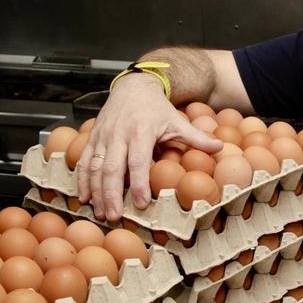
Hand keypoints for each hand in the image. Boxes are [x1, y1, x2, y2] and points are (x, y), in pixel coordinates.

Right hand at [77, 74, 222, 220]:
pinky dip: (82, 180)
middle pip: (111, 168)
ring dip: (95, 192)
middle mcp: (118, 134)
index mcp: (141, 131)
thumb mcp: (177, 120)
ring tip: (98, 212)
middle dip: (111, 195)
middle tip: (114, 216)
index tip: (141, 204)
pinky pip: (84, 161)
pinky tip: (83, 197)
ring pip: (94, 167)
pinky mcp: (93, 138)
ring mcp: (103, 136)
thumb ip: (196, 137)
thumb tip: (220, 148)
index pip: (138, 162)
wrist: (133, 86)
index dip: (139, 184)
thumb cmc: (156, 108)